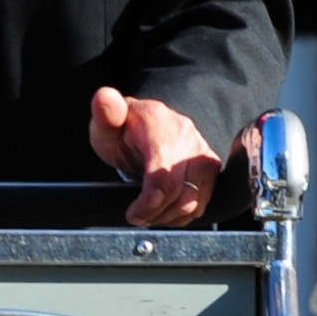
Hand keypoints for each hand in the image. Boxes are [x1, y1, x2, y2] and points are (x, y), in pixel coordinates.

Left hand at [89, 88, 221, 225]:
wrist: (153, 125)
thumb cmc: (125, 129)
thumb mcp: (107, 122)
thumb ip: (104, 112)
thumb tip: (105, 97)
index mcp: (160, 124)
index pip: (162, 172)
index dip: (149, 200)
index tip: (132, 213)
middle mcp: (187, 137)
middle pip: (178, 191)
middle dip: (155, 212)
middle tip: (136, 218)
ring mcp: (203, 153)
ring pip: (192, 200)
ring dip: (167, 217)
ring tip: (148, 215)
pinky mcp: (212, 169)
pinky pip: (201, 202)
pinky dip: (182, 215)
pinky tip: (165, 211)